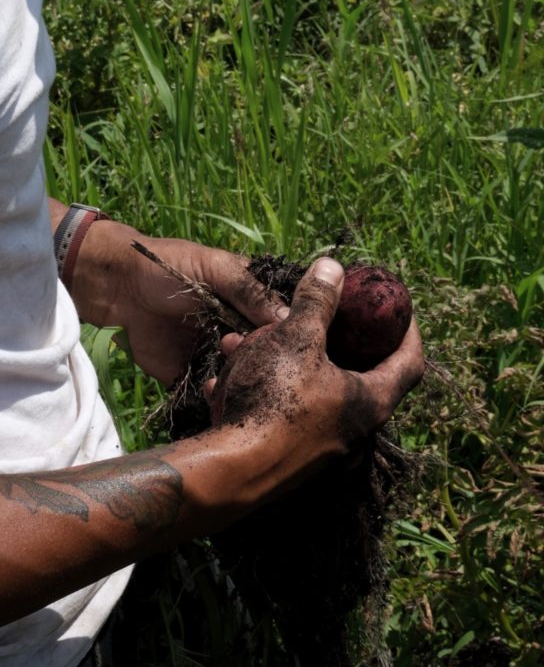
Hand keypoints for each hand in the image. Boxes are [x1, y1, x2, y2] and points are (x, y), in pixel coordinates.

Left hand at [71, 219, 287, 384]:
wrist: (117, 289)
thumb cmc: (167, 267)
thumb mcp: (214, 269)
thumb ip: (249, 290)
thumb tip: (287, 316)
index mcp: (247, 301)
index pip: (281, 320)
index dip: (292, 332)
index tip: (304, 345)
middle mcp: (238, 330)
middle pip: (266, 353)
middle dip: (270, 363)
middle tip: (268, 366)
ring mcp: (215, 354)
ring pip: (244, 376)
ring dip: (248, 382)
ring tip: (249, 382)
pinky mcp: (191, 374)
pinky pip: (213, 392)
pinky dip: (221, 397)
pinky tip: (231, 400)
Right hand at [204, 258, 423, 462]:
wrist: (228, 472)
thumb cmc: (272, 401)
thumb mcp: (296, 340)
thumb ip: (318, 302)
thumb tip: (333, 268)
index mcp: (371, 402)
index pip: (411, 361)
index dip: (407, 329)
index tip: (393, 308)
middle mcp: (355, 431)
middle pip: (358, 375)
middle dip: (332, 340)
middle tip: (325, 318)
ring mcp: (323, 450)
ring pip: (309, 391)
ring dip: (283, 362)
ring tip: (250, 341)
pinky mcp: (290, 460)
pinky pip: (281, 415)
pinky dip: (261, 391)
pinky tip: (225, 380)